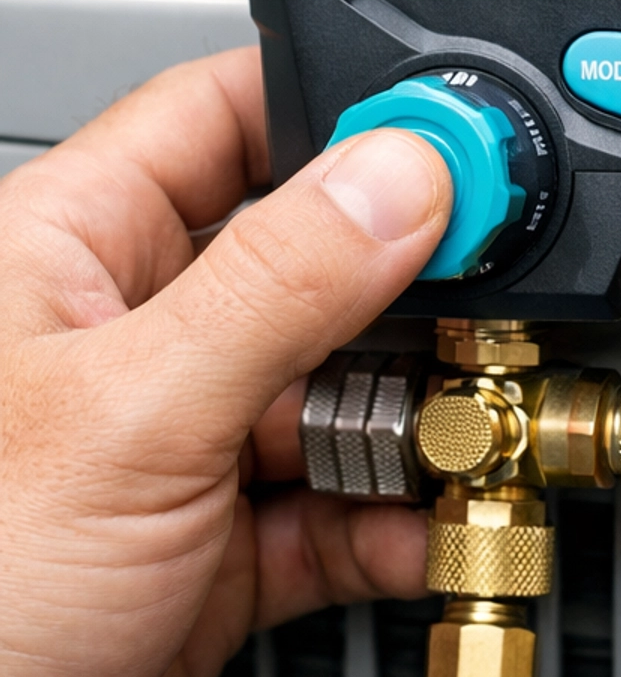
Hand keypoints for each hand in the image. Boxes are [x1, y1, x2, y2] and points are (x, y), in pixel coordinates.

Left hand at [0, 47, 448, 676]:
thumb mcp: (133, 416)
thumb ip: (282, 285)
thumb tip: (406, 173)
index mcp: (72, 252)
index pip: (228, 118)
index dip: (345, 117)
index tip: (464, 141)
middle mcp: (129, 339)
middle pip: (311, 260)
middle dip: (413, 287)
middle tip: (492, 308)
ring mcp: (175, 452)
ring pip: (337, 393)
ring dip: (417, 418)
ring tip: (472, 432)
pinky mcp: (212, 560)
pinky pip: (337, 513)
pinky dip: (398, 525)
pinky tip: (433, 529)